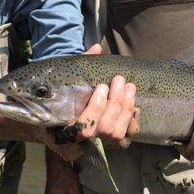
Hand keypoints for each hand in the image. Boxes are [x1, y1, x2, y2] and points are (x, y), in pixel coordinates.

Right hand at [42, 44, 138, 161]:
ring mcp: (96, 145)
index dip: (95, 109)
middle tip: (119, 80)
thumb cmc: (60, 99)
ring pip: (117, 134)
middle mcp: (80, 144)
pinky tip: (134, 106)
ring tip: (129, 87)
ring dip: (125, 108)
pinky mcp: (110, 145)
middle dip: (115, 103)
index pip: (83, 129)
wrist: (59, 121)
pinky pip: (126, 138)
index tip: (101, 86)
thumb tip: (97, 48)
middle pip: (105, 129)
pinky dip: (133, 122)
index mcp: (62, 132)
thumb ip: (79, 66)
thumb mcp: (64, 84)